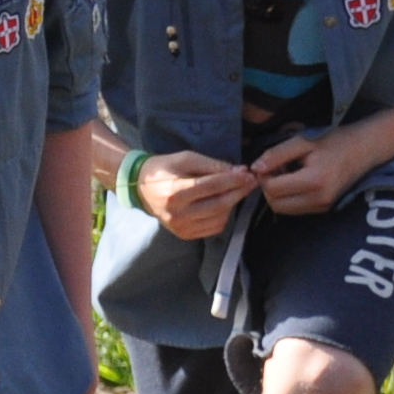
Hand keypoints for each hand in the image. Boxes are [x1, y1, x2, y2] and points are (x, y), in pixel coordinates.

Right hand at [137, 150, 257, 240]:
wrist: (141, 188)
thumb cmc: (164, 168)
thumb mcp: (186, 159)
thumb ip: (212, 165)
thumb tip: (239, 171)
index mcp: (175, 192)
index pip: (212, 186)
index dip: (233, 180)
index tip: (249, 174)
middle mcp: (178, 214)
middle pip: (218, 205)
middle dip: (239, 192)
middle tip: (252, 181)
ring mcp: (181, 228)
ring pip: (219, 218)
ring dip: (233, 204)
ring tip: (237, 190)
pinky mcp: (185, 235)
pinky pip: (213, 228)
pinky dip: (224, 215)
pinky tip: (224, 203)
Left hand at [249, 124, 384, 216]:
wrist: (364, 150)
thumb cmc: (334, 141)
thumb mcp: (303, 142)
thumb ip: (276, 154)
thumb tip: (255, 168)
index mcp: (313, 181)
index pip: (273, 189)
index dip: (264, 176)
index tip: (270, 162)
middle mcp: (318, 199)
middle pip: (275, 204)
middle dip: (269, 187)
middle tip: (277, 168)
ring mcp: (322, 207)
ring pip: (283, 210)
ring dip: (278, 194)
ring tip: (288, 173)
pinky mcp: (324, 210)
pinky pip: (295, 209)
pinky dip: (289, 197)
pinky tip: (297, 181)